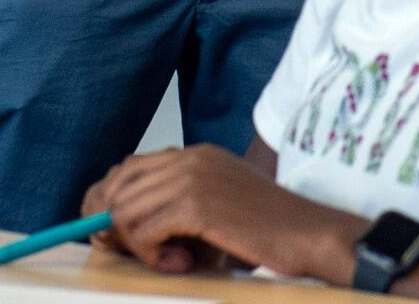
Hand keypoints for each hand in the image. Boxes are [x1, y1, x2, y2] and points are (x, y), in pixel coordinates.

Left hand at [82, 145, 361, 282]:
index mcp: (195, 155)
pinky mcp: (197, 204)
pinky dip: (152, 254)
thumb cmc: (268, 230)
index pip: (128, 168)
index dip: (110, 202)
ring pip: (125, 210)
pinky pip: (144, 231)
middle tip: (132, 251)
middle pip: (118, 186)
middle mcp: (190, 158)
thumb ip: (177, 206)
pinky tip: (182, 262)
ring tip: (171, 259)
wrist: (309, 234)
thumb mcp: (216, 207)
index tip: (111, 233)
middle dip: (111, 224)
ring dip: (137, 244)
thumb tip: (117, 226)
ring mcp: (193, 178)